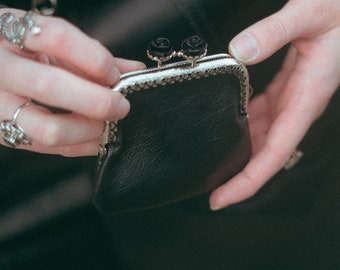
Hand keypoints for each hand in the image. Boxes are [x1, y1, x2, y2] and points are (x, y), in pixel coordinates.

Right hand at [0, 9, 144, 155]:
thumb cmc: (23, 52)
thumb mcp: (50, 43)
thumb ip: (90, 55)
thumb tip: (134, 71)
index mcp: (10, 32)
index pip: (56, 37)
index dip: (94, 59)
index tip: (114, 75)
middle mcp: (0, 68)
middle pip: (48, 85)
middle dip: (96, 100)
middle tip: (120, 106)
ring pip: (46, 128)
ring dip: (87, 130)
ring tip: (106, 124)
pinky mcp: (2, 133)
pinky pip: (46, 148)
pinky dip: (79, 146)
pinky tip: (95, 139)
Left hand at [210, 0, 339, 209]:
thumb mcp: (310, 13)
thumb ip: (275, 31)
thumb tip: (240, 53)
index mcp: (307, 98)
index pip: (274, 153)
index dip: (247, 181)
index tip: (222, 198)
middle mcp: (298, 106)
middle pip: (265, 154)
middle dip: (238, 176)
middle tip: (209, 189)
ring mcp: (292, 99)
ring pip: (263, 137)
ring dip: (240, 152)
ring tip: (214, 163)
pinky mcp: (286, 89)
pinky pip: (263, 117)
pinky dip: (244, 126)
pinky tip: (228, 126)